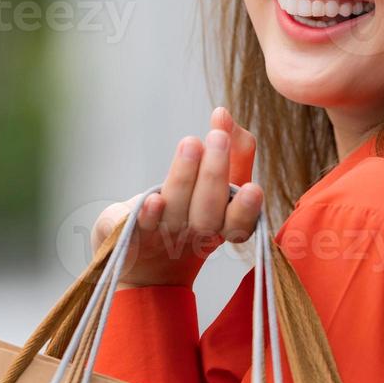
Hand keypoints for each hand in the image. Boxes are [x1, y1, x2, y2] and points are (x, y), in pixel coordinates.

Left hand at [89, 107, 262, 288]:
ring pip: (179, 212)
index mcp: (220, 225)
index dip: (247, 204)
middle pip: (210, 211)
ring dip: (185, 179)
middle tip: (216, 137)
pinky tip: (153, 200)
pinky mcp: (131, 240)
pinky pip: (140, 230)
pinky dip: (149, 215)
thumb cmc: (179, 217)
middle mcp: (195, 235)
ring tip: (191, 144)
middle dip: (214, 174)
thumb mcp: (205, 183)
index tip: (252, 181)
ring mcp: (162, 238)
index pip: (240, 217)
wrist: (141, 269)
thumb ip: (225, 151)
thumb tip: (223, 113)